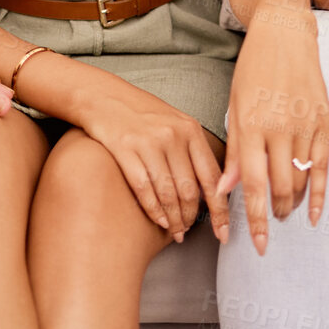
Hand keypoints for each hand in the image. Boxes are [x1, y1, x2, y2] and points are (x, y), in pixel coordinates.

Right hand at [72, 67, 228, 242]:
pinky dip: (154, 211)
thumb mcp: (175, 123)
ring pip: (168, 194)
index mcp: (191, 130)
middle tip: (188, 232)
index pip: (212, 177)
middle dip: (191, 218)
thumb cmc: (142, 113)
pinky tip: (159, 221)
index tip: (224, 231)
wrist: (104, 96)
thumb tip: (213, 187)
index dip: (220, 209)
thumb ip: (192, 151)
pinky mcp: (125, 149)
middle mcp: (173, 136)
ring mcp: (149, 143)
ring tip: (176, 232)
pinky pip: (144, 189)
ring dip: (174, 219)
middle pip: (189, 190)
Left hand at [217, 7, 328, 254]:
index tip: (254, 244)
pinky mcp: (325, 121)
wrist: (284, 33)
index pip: (252, 184)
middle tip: (269, 227)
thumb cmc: (252, 71)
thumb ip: (233, 151)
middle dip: (274, 215)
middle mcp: (279, 127)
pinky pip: (324, 166)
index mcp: (251, 125)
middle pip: (280, 187)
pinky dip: (320, 193)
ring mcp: (305, 124)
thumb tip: (225, 191)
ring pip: (302, 180)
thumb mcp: (234, 107)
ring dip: (293, 204)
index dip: (254, 218)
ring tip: (284, 214)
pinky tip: (314, 213)